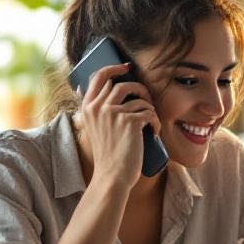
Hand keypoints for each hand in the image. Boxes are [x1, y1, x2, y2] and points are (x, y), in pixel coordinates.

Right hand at [79, 62, 161, 190]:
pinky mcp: (130, 122)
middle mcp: (98, 107)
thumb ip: (95, 112)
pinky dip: (155, 123)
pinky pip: (149, 113)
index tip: (126, 67)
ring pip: (139, 98)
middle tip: (146, 100)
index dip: (114, 68)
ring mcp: (114, 113)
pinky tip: (154, 133)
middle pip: (123, 83)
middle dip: (139, 89)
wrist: (112, 176)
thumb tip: (90, 92)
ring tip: (150, 119)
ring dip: (149, 107)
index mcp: (88, 108)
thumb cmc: (107, 155)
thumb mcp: (94, 129)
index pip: (98, 76)